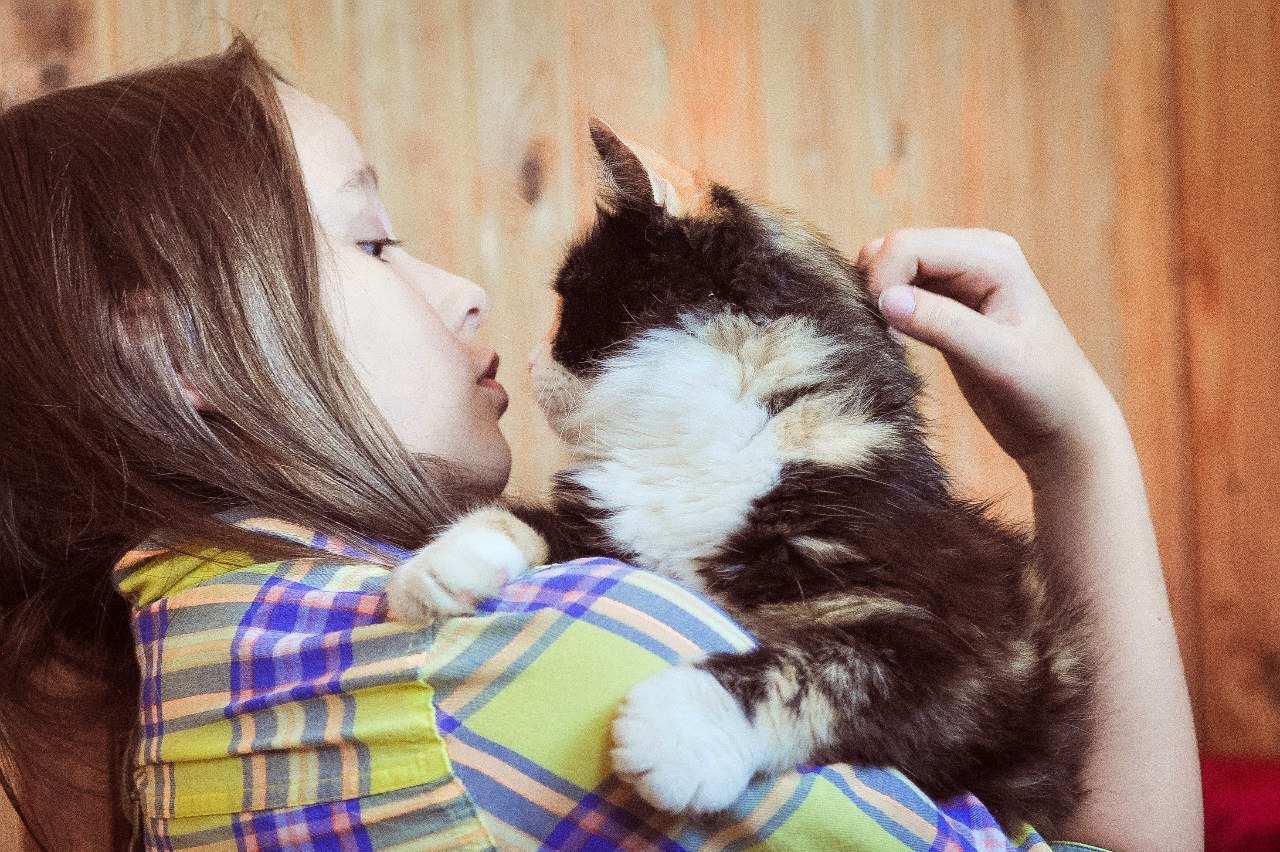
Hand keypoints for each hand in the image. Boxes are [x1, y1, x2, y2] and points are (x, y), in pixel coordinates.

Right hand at [858, 228, 1121, 480]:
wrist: (1064, 423)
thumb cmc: (1043, 392)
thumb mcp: (995, 360)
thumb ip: (942, 324)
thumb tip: (886, 300)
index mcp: (991, 256)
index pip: (905, 246)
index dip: (882, 284)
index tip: (886, 336)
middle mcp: (973, 255)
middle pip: (892, 249)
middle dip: (876, 290)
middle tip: (887, 340)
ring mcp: (959, 278)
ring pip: (890, 269)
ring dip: (878, 303)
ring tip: (893, 345)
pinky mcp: (947, 303)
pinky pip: (897, 291)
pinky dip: (885, 314)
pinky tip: (899, 347)